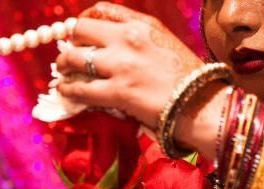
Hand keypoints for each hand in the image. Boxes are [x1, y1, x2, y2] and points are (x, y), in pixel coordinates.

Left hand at [56, 2, 202, 128]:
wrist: (200, 103)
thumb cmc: (186, 77)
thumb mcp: (163, 43)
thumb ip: (136, 39)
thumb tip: (109, 46)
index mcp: (142, 23)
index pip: (101, 10)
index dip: (84, 23)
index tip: (79, 35)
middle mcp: (128, 37)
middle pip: (81, 29)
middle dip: (70, 43)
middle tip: (67, 57)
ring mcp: (121, 65)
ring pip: (74, 58)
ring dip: (63, 66)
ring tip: (62, 76)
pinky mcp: (117, 91)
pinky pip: (80, 89)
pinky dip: (68, 90)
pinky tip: (66, 92)